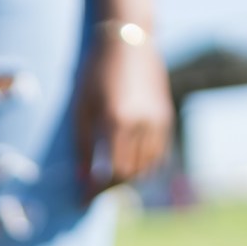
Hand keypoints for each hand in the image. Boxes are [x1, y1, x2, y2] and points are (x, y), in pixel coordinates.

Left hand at [75, 29, 173, 199]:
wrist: (127, 43)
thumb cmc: (95, 75)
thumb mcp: (80, 111)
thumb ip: (82, 147)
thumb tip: (83, 180)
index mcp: (115, 122)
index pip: (108, 172)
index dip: (95, 192)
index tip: (82, 202)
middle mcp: (141, 124)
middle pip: (128, 174)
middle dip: (109, 188)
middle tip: (92, 192)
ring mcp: (157, 121)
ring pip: (146, 168)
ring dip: (126, 180)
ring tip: (108, 180)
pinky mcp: (166, 117)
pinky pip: (158, 155)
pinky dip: (143, 168)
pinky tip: (128, 168)